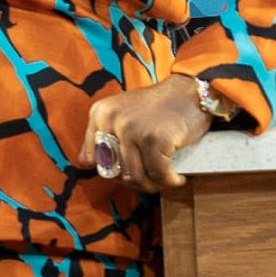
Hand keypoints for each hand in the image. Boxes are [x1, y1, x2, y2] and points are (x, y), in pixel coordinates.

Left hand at [79, 74, 212, 195]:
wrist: (191, 91)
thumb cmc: (160, 106)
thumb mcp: (123, 112)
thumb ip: (104, 134)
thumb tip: (84, 163)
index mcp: (100, 113)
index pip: (93, 159)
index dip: (113, 171)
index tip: (130, 172)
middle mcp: (111, 119)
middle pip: (114, 172)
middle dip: (135, 181)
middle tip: (153, 180)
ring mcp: (132, 129)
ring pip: (135, 177)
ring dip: (153, 185)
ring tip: (165, 180)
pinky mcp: (154, 139)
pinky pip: (158, 175)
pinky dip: (170, 181)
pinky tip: (177, 178)